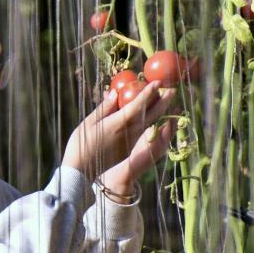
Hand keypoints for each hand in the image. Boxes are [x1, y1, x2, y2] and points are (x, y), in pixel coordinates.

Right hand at [62, 81, 177, 181]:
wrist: (82, 170)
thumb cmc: (81, 144)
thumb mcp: (89, 122)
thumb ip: (105, 107)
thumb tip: (116, 93)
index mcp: (119, 123)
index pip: (138, 105)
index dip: (149, 92)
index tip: (158, 82)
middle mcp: (129, 132)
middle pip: (151, 115)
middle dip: (163, 102)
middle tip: (172, 90)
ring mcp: (130, 142)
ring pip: (149, 124)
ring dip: (158, 111)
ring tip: (164, 100)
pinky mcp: (128, 148)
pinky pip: (141, 131)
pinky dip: (148, 121)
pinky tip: (148, 115)